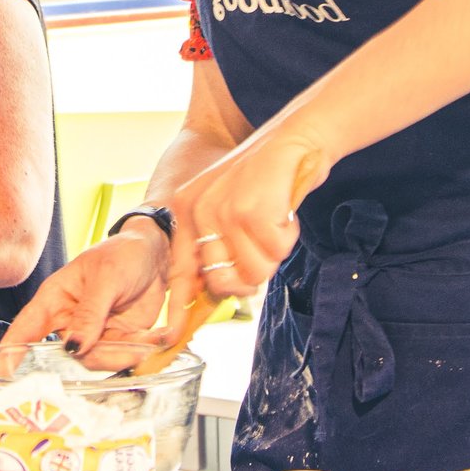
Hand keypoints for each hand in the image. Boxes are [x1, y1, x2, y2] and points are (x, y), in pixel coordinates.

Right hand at [0, 226, 169, 369]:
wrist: (158, 253)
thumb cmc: (123, 253)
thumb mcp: (106, 277)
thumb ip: (90, 313)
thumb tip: (74, 347)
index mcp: (55, 298)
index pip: (26, 328)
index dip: (10, 352)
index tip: (0, 373)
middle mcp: (69, 320)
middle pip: (67, 354)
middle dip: (91, 356)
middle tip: (116, 348)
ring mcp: (93, 333)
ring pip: (97, 360)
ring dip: (122, 353)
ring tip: (144, 336)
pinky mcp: (116, 341)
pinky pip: (120, 358)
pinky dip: (138, 351)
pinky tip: (152, 336)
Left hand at [166, 123, 331, 317]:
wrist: (296, 136)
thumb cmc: (267, 177)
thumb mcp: (227, 204)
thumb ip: (218, 244)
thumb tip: (220, 291)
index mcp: (187, 210)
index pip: (178, 270)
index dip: (179, 306)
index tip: (173, 334)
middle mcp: (198, 211)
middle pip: (225, 282)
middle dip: (252, 272)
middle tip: (265, 243)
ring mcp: (223, 211)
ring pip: (255, 271)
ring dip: (274, 253)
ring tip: (274, 222)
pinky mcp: (251, 213)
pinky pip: (277, 252)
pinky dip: (290, 236)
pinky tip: (285, 211)